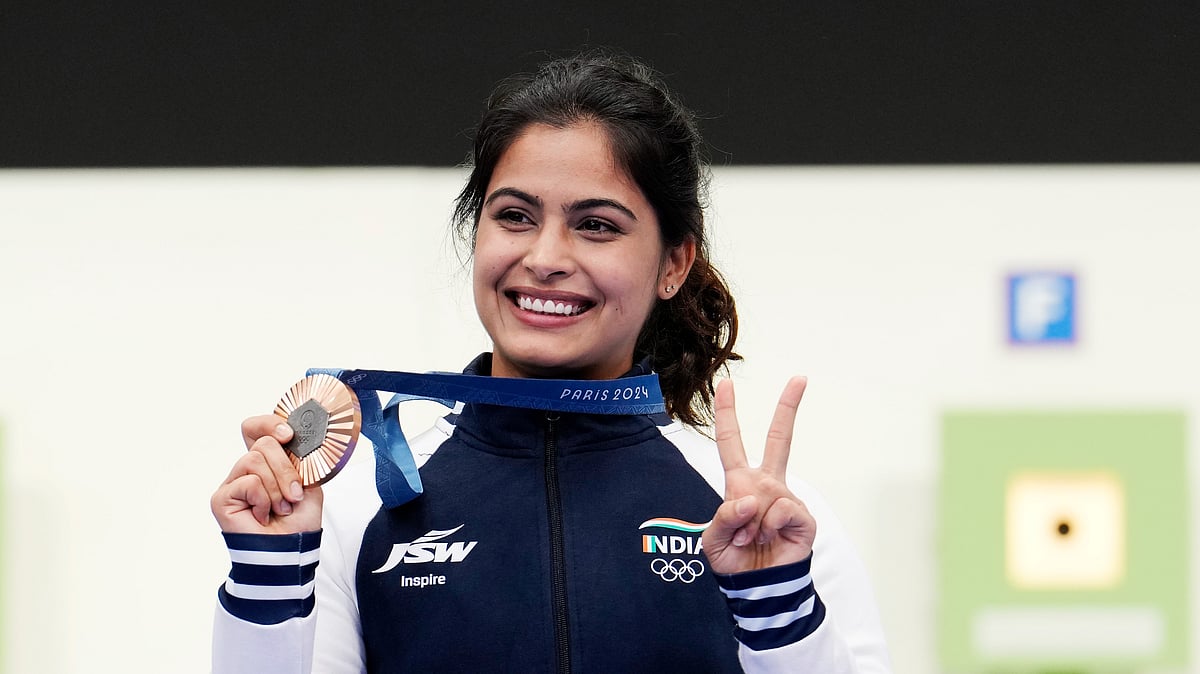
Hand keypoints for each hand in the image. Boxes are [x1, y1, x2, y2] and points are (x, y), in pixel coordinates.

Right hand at [210, 415, 322, 534]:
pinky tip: (263, 515)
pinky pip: (248, 482)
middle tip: (294, 494)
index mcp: (266, 463)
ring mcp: (232, 484)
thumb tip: (291, 436)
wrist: (291, 550)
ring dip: (277, 488)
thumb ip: (298, 458)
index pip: (255, 429)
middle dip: (286, 469)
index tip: (288, 435)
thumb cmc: (299, 521)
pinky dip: (264, 500)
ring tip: (280, 508)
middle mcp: (246, 471)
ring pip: (256, 460)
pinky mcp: (222, 499)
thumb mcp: (309, 482)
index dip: (269, 424)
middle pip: (263, 443)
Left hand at [702, 377, 816, 574]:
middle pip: (778, 440)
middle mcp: (765, 484)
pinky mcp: (802, 517)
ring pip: (765, 495)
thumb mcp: (713, 539)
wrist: (757, 587)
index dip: (727, 414)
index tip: (726, 384)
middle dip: (788, 408)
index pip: (731, 442)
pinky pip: (780, 510)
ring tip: (752, 539)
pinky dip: (768, 527)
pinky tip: (769, 539)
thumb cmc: (734, 559)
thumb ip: (724, 517)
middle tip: (800, 378)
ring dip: (750, 523)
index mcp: (740, 483)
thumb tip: (750, 499)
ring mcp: (786, 498)